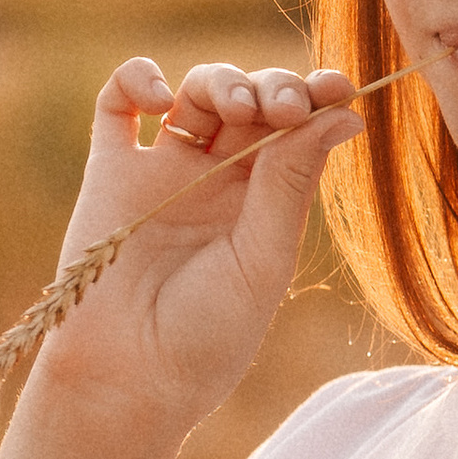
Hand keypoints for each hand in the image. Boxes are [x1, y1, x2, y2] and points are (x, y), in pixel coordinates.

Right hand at [24, 56, 362, 438]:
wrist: (129, 379)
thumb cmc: (207, 335)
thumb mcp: (262, 257)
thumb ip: (291, 180)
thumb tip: (347, 112)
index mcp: (264, 202)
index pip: (296, 129)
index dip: (317, 98)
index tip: (339, 88)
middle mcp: (216, 179)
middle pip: (251, 101)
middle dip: (273, 89)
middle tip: (283, 109)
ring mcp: (162, 170)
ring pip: (194, 92)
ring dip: (221, 81)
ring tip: (237, 109)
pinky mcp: (110, 171)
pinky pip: (116, 103)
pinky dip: (137, 79)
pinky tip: (162, 98)